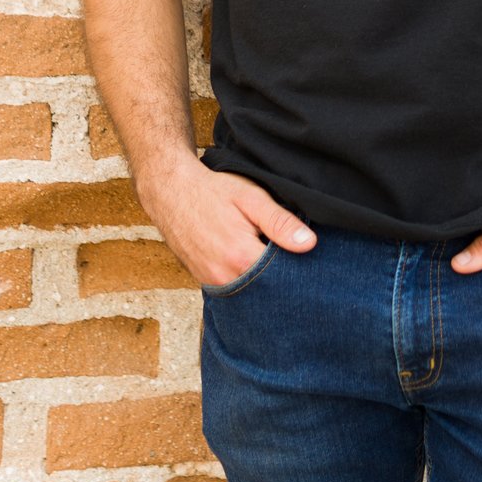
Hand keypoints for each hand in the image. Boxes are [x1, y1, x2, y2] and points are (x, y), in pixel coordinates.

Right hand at [136, 153, 314, 286]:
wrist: (171, 192)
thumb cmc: (213, 192)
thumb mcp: (252, 198)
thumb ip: (280, 223)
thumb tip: (310, 244)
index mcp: (241, 257)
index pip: (284, 277)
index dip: (297, 265)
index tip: (304, 254)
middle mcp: (225, 277)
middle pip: (267, 287)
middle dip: (281, 275)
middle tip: (286, 252)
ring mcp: (211, 282)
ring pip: (249, 289)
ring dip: (262, 277)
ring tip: (265, 252)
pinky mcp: (203, 280)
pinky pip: (232, 287)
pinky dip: (244, 278)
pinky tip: (250, 261)